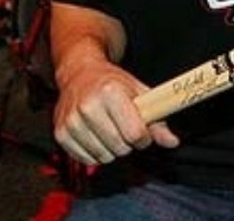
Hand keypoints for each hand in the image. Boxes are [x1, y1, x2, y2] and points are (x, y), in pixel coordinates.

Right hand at [52, 55, 179, 165]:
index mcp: (110, 92)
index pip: (135, 134)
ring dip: (112, 150)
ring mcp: (71, 121)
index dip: (144, 138)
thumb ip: (158, 119)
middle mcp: (87, 106)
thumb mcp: (139, 93)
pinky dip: (96, 154)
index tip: (142, 132)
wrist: (79, 73)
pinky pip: (86, 159)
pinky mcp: (60, 133)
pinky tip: (96, 136)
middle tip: (125, 129)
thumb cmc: (112, 83)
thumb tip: (172, 142)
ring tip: (110, 130)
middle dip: (129, 144)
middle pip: (120, 147)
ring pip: (104, 156)